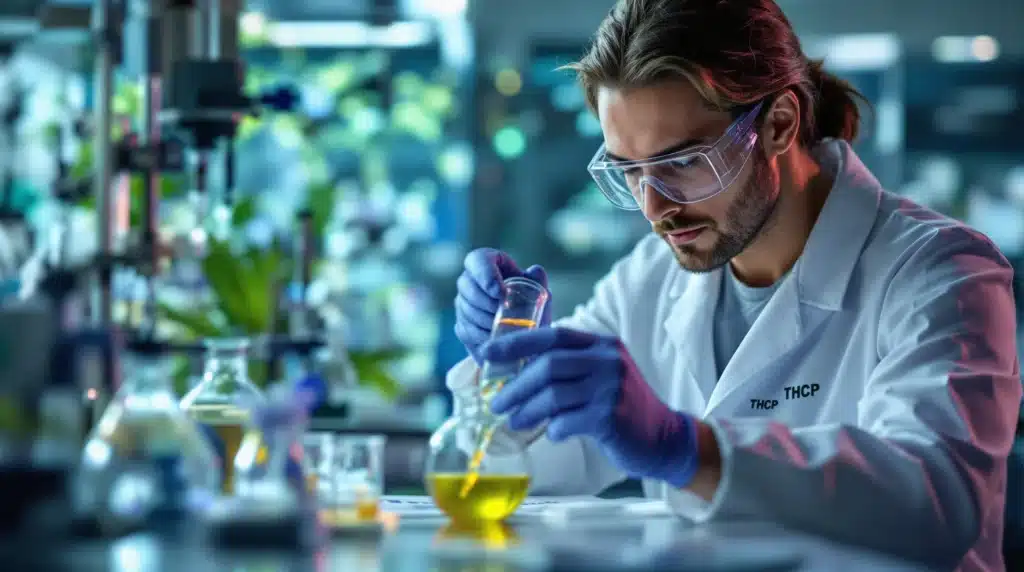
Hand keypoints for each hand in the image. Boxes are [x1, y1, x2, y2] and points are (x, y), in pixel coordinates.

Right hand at [454, 248, 551, 363]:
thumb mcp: (539, 294)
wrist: (526, 338)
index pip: (477, 259)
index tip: (500, 293)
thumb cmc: (532, 308)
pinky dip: (481, 335)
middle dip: (485, 301)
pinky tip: (495, 338)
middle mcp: (470, 281)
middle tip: (504, 313)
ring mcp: (463, 304)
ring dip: (484, 319)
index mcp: (490, 264)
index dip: (485, 274)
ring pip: (465, 308)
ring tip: (504, 327)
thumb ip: (538, 281)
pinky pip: (466, 329)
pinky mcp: (462, 326)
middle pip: (466, 284)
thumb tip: (535, 271)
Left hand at [482, 327, 698, 487]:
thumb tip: (517, 372)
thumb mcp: (601, 374)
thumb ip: (568, 367)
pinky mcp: (611, 417)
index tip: (487, 354)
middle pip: (548, 366)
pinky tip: (554, 434)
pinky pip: (567, 422)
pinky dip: (554, 429)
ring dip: (527, 411)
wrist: (663, 437)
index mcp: (601, 344)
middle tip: (496, 404)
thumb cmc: (621, 407)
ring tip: (514, 422)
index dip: (515, 343)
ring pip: (553, 395)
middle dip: (516, 386)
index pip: (551, 336)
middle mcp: (608, 360)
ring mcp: (611, 388)